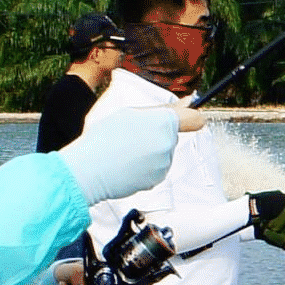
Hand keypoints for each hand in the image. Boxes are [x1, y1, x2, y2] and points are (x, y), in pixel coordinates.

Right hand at [57, 106, 179, 201]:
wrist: (89, 170)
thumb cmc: (105, 137)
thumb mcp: (131, 113)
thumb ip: (164, 109)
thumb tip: (190, 102)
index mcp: (164, 123)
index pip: (195, 119)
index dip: (190, 117)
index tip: (184, 118)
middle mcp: (169, 145)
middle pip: (172, 136)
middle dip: (158, 134)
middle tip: (132, 134)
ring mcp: (164, 165)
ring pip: (163, 153)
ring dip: (150, 151)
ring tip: (125, 150)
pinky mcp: (156, 181)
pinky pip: (155, 169)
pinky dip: (144, 167)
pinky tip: (126, 164)